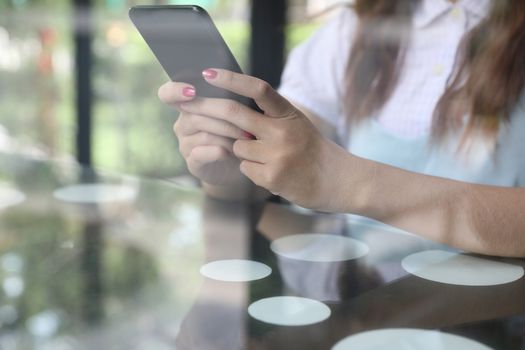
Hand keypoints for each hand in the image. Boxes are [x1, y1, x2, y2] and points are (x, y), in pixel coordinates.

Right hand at [158, 80, 251, 185]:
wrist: (241, 163)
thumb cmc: (238, 131)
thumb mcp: (236, 111)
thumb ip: (229, 96)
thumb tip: (233, 86)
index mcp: (189, 105)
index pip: (168, 94)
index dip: (175, 90)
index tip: (191, 91)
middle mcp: (183, 123)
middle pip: (196, 114)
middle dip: (226, 116)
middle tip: (249, 120)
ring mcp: (185, 144)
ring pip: (205, 134)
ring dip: (229, 135)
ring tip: (248, 137)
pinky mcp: (192, 163)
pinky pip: (202, 154)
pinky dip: (218, 152)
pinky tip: (231, 152)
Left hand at [179, 69, 351, 210]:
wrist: (340, 181)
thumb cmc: (313, 151)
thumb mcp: (296, 125)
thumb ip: (269, 117)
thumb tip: (230, 108)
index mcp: (289, 113)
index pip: (257, 89)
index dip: (230, 79)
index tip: (206, 73)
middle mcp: (282, 131)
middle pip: (234, 114)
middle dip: (203, 106)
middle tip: (181, 101)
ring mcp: (277, 155)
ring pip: (236, 146)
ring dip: (241, 150)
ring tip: (268, 158)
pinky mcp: (272, 177)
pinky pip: (244, 169)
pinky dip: (251, 170)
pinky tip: (273, 173)